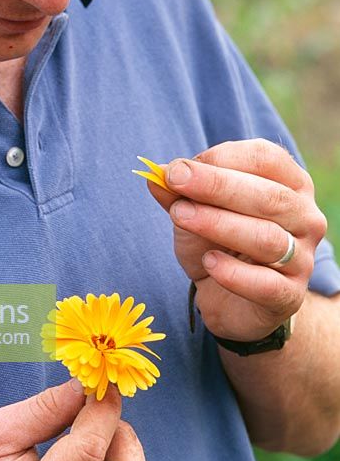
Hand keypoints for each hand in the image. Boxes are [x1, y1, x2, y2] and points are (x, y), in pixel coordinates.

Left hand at [148, 138, 326, 340]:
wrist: (232, 302)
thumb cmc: (218, 244)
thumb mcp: (194, 211)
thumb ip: (178, 192)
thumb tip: (155, 173)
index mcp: (290, 184)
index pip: (265, 159)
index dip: (222, 158)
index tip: (181, 167)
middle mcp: (305, 217)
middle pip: (269, 196)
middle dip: (217, 185)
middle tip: (176, 180)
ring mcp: (302, 259)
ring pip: (268, 238)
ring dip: (219, 223)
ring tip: (181, 216)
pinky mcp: (290, 297)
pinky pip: (267, 285)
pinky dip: (235, 273)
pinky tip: (209, 262)